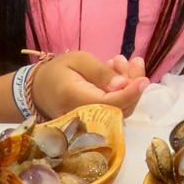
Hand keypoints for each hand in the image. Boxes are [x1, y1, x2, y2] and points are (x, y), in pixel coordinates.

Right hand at [30, 51, 149, 118]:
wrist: (39, 89)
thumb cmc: (58, 71)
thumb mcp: (78, 60)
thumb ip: (100, 73)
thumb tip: (123, 85)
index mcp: (76, 99)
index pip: (110, 103)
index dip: (130, 93)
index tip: (144, 79)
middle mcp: (85, 116)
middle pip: (121, 108)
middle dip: (133, 84)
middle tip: (133, 60)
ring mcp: (91, 123)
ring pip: (121, 109)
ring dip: (129, 85)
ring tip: (119, 62)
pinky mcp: (96, 122)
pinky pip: (116, 110)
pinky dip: (123, 92)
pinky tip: (117, 73)